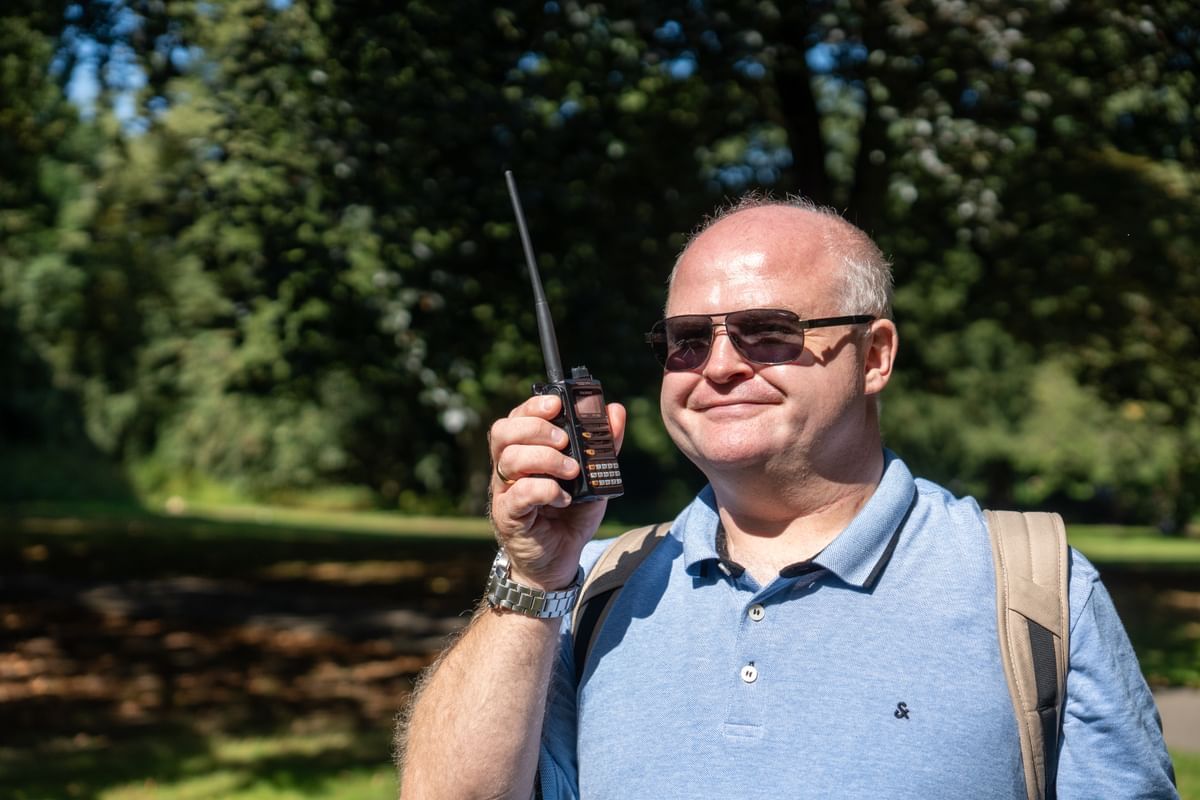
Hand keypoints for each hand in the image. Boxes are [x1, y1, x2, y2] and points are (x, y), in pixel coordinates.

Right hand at [488, 394, 626, 590]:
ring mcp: (505, 492)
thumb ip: (604, 445)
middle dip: (536, 428)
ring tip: (572, 472)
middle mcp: (509, 469)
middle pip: (503, 432)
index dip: (533, 406)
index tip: (557, 403)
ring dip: (545, 459)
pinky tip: (563, 498)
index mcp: (525, 452)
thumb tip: (615, 411)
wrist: (560, 562)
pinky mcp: (509, 515)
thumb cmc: (571, 517)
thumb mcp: (594, 477)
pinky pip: (519, 493)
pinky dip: (545, 489)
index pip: (517, 417)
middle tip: (564, 440)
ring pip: (510, 459)